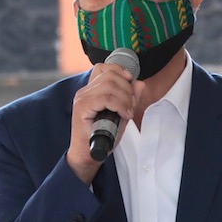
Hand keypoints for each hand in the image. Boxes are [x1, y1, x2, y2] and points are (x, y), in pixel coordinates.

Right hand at [67, 62, 144, 183]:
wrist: (90, 154)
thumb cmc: (104, 135)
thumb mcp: (122, 114)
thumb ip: (130, 99)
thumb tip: (140, 83)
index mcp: (92, 90)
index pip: (104, 67)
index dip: (120, 71)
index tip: (131, 82)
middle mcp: (85, 91)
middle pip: (111, 76)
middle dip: (128, 90)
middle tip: (131, 106)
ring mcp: (82, 98)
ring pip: (110, 86)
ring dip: (125, 99)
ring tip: (127, 112)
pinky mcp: (82, 108)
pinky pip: (105, 98)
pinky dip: (119, 105)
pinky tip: (122, 115)